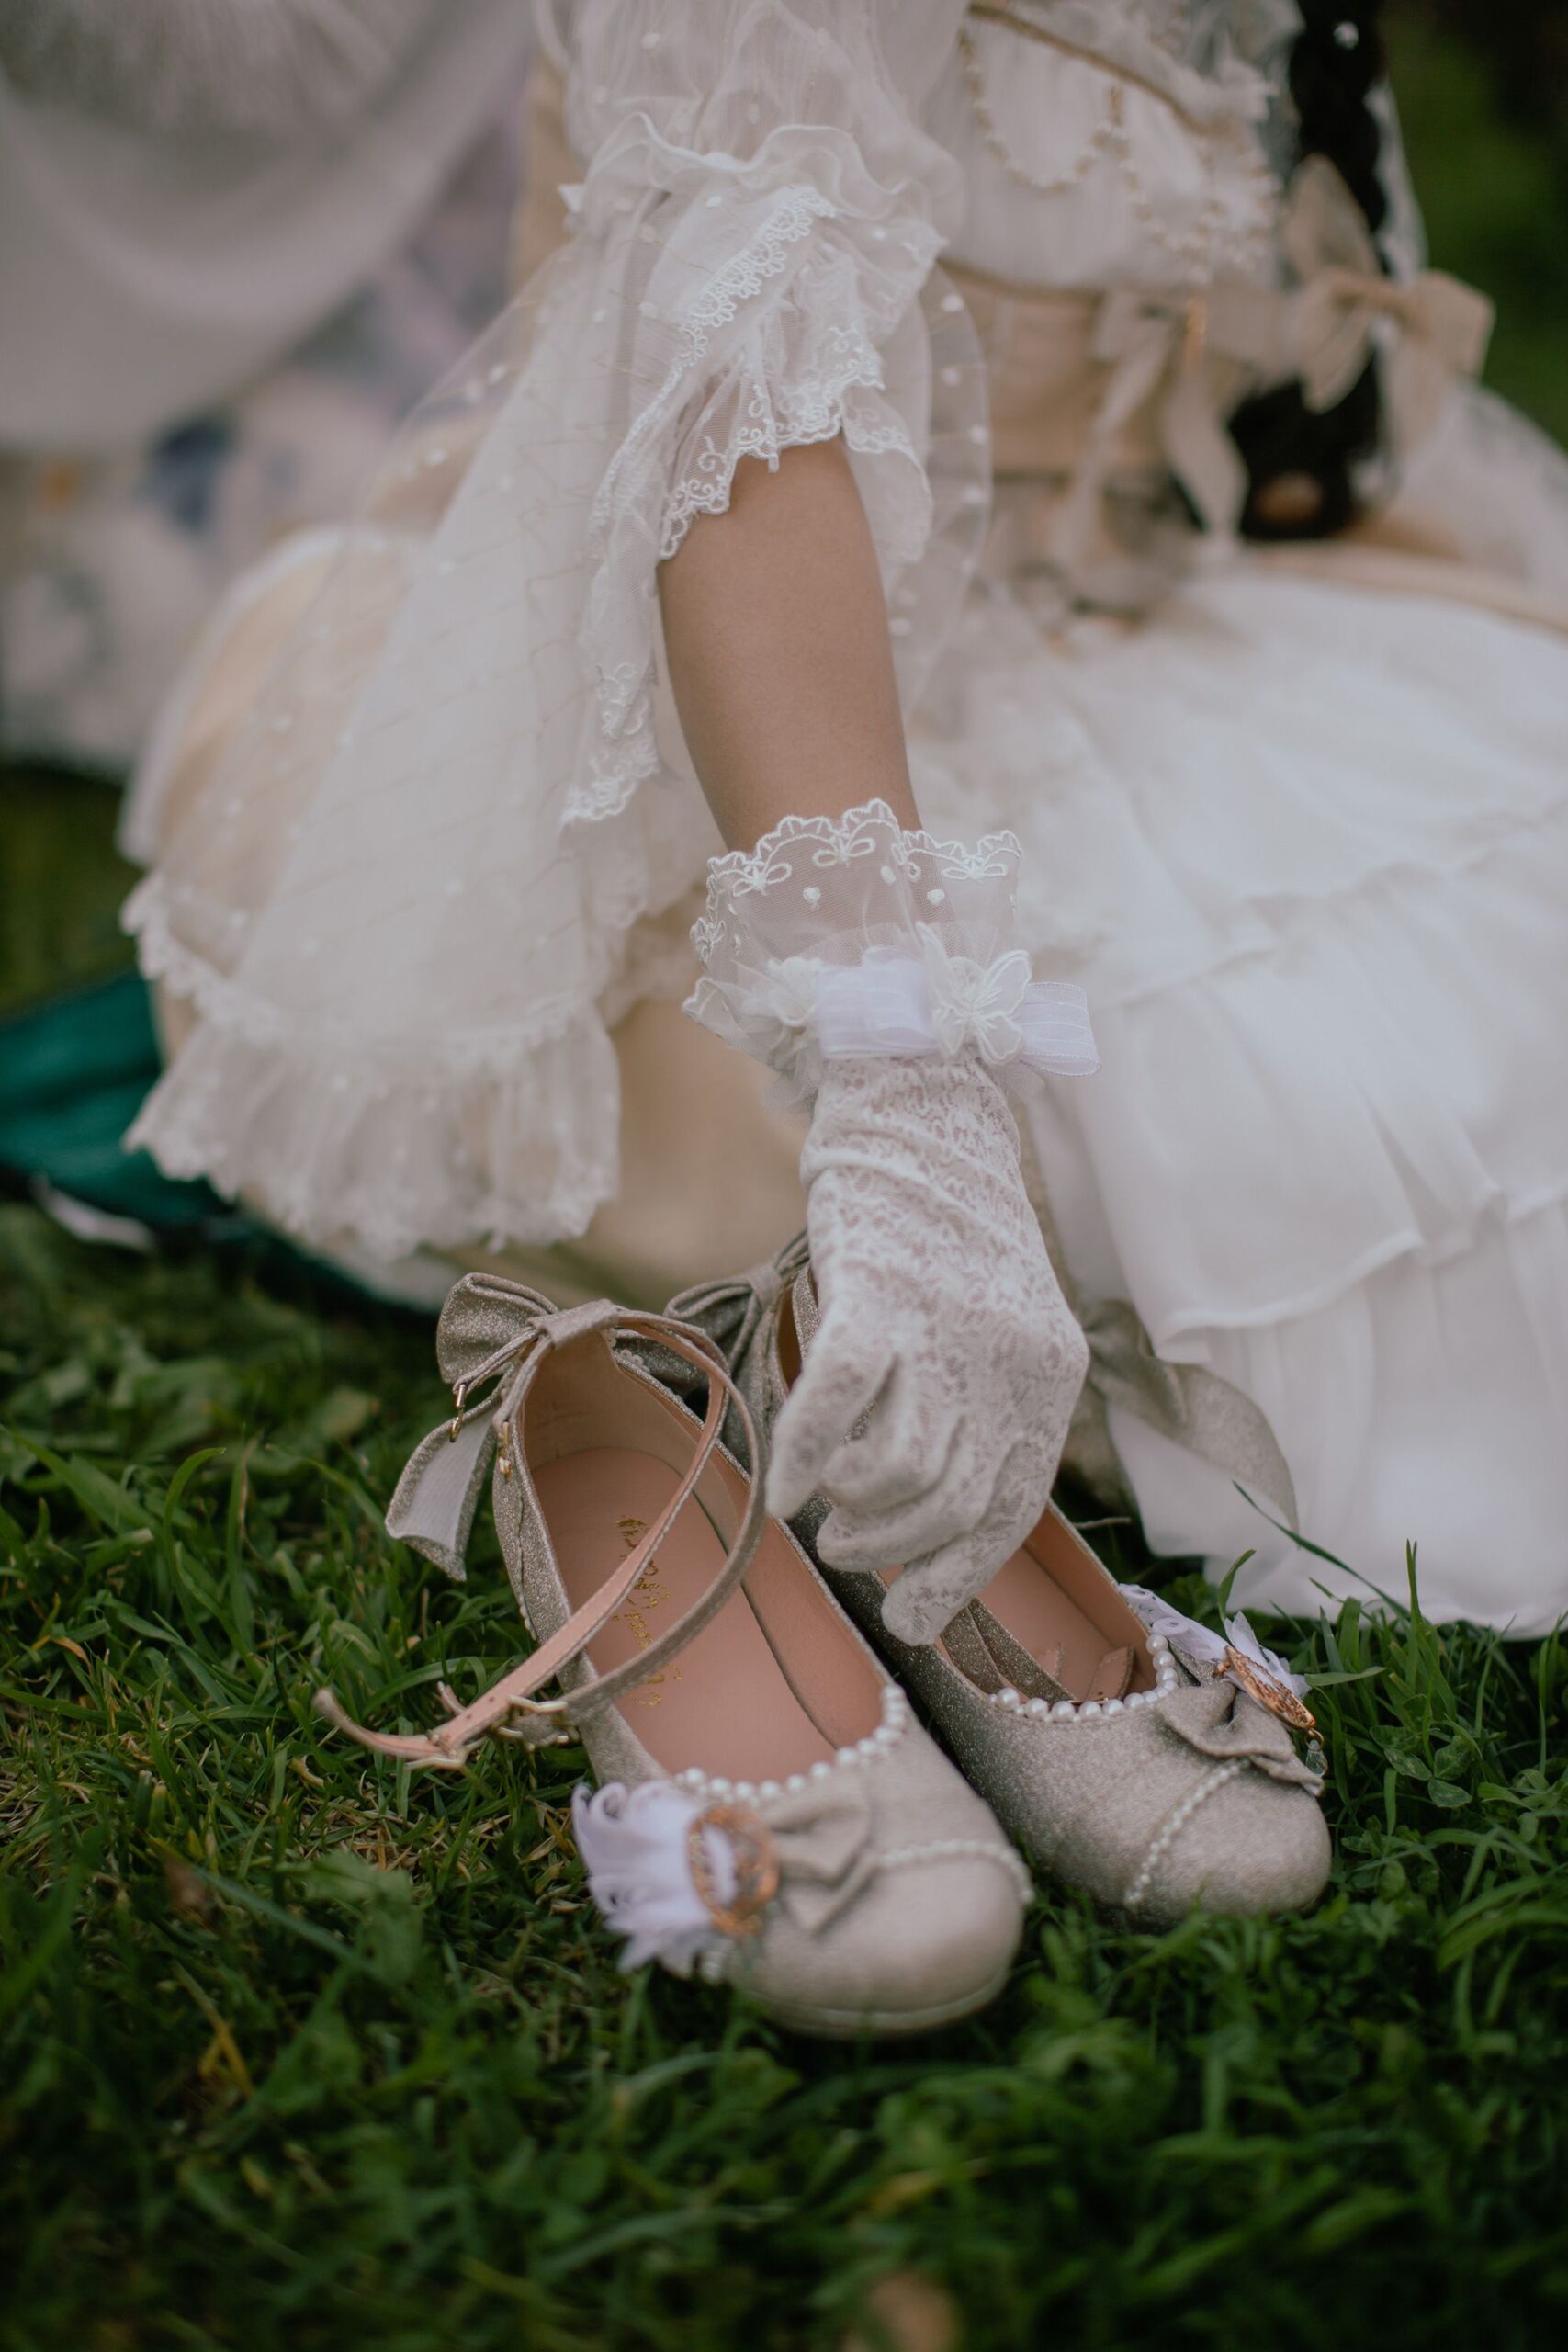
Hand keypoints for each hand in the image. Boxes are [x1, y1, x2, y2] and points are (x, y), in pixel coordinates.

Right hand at [766, 1052, 1088, 1642]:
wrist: (921, 1107)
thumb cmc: (943, 1230)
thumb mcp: (991, 1324)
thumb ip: (976, 1409)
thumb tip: (917, 1525)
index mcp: (1047, 1372)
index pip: (1010, 1509)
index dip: (956, 1575)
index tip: (910, 1616)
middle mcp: (1006, 1356)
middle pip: (950, 1501)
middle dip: (894, 1548)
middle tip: (849, 1544)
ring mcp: (940, 1323)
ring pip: (898, 1468)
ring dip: (853, 1509)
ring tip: (826, 1504)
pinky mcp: (875, 1290)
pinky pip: (838, 1400)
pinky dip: (805, 1456)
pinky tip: (784, 1491)